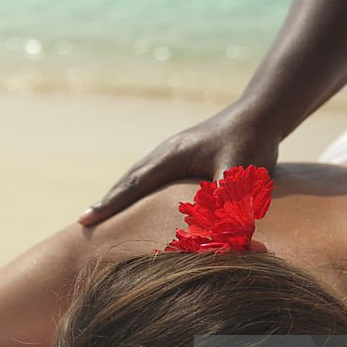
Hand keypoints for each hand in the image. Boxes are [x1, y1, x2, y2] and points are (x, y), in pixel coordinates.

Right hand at [78, 103, 277, 225]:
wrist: (262, 113)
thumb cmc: (251, 141)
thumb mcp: (240, 172)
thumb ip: (229, 201)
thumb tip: (225, 233)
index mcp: (172, 156)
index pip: (134, 184)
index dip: (110, 204)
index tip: (86, 219)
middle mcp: (167, 153)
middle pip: (129, 180)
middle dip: (107, 201)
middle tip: (84, 221)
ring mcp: (175, 152)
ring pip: (139, 176)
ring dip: (120, 195)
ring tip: (103, 212)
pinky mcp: (185, 155)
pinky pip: (152, 175)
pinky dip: (138, 189)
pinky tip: (139, 199)